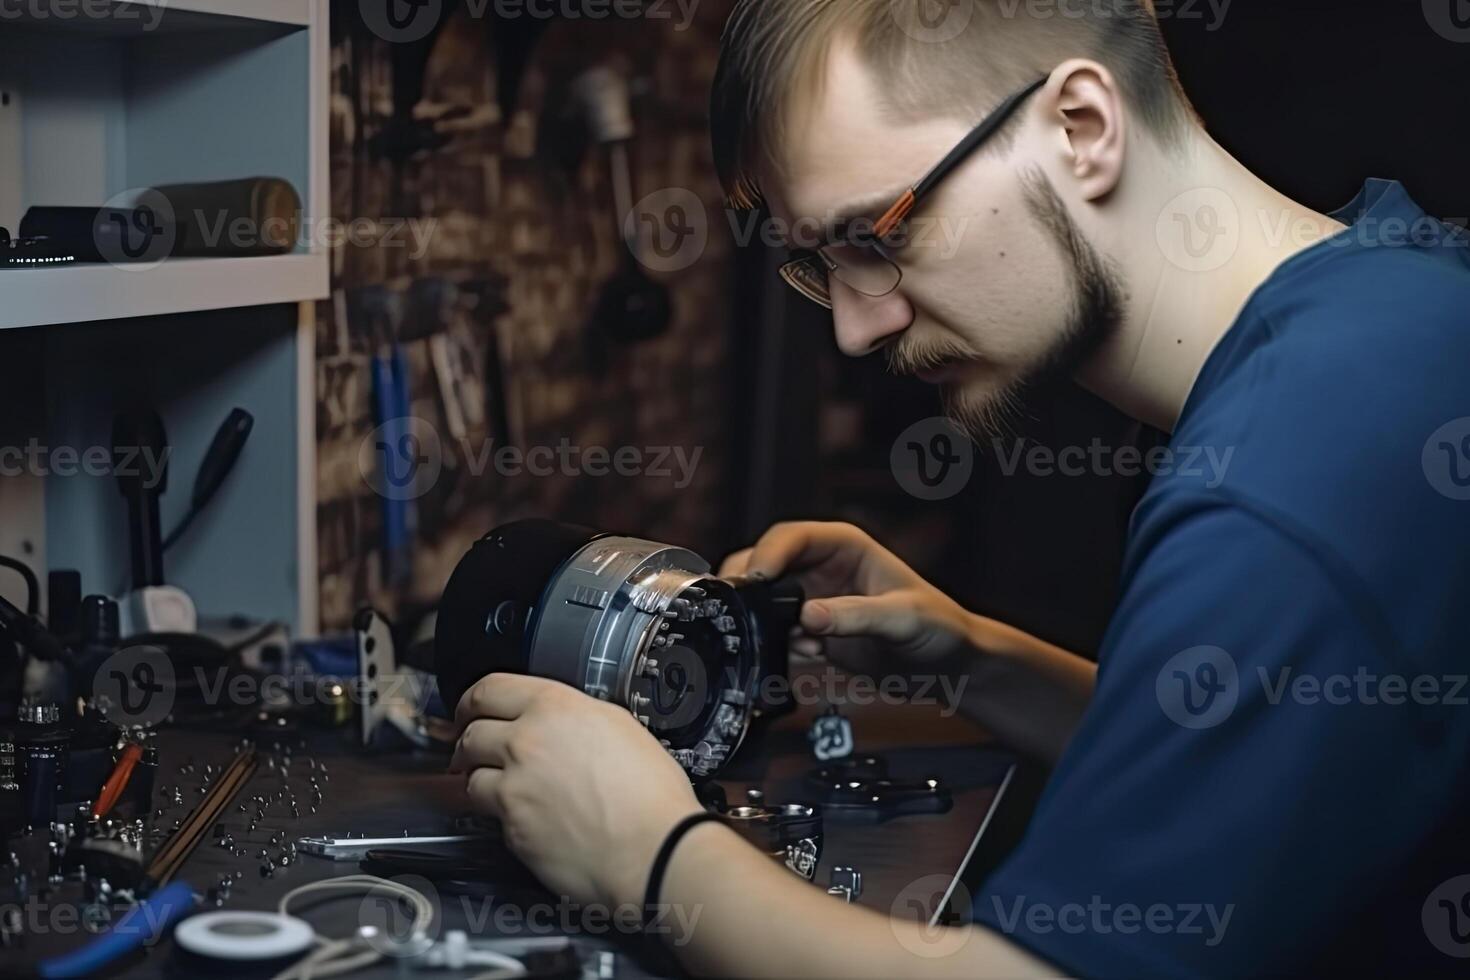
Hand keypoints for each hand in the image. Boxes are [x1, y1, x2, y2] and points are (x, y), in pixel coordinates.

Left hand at [449, 674, 702, 908]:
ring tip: (496, 786)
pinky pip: (492, 817)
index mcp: (554, 707)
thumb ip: (575, 716)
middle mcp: (526, 742)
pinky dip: (502, 816)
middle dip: (466, 742)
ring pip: (471, 778)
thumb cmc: (650, 793)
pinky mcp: (511, 830)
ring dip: (477, 780)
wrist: (653, 847)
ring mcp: (513, 788)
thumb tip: (559, 721)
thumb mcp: (619, 725)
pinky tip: (526, 817)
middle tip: (470, 748)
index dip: (470, 700)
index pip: (487, 689)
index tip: (468, 709)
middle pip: (470, 733)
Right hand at [720, 521, 979, 665]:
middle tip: (739, 610)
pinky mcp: (811, 633)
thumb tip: (808, 616)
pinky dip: (777, 646)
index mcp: (844, 545)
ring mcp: (812, 601)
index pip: (791, 537)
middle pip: (764, 563)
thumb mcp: (904, 618)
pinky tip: (806, 655)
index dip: (768, 553)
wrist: (950, 667)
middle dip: (748, 585)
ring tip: (783, 640)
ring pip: (763, 601)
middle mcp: (822, 568)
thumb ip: (857, 616)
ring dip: (760, 621)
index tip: (756, 579)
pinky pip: (776, 635)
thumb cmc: (940, 627)